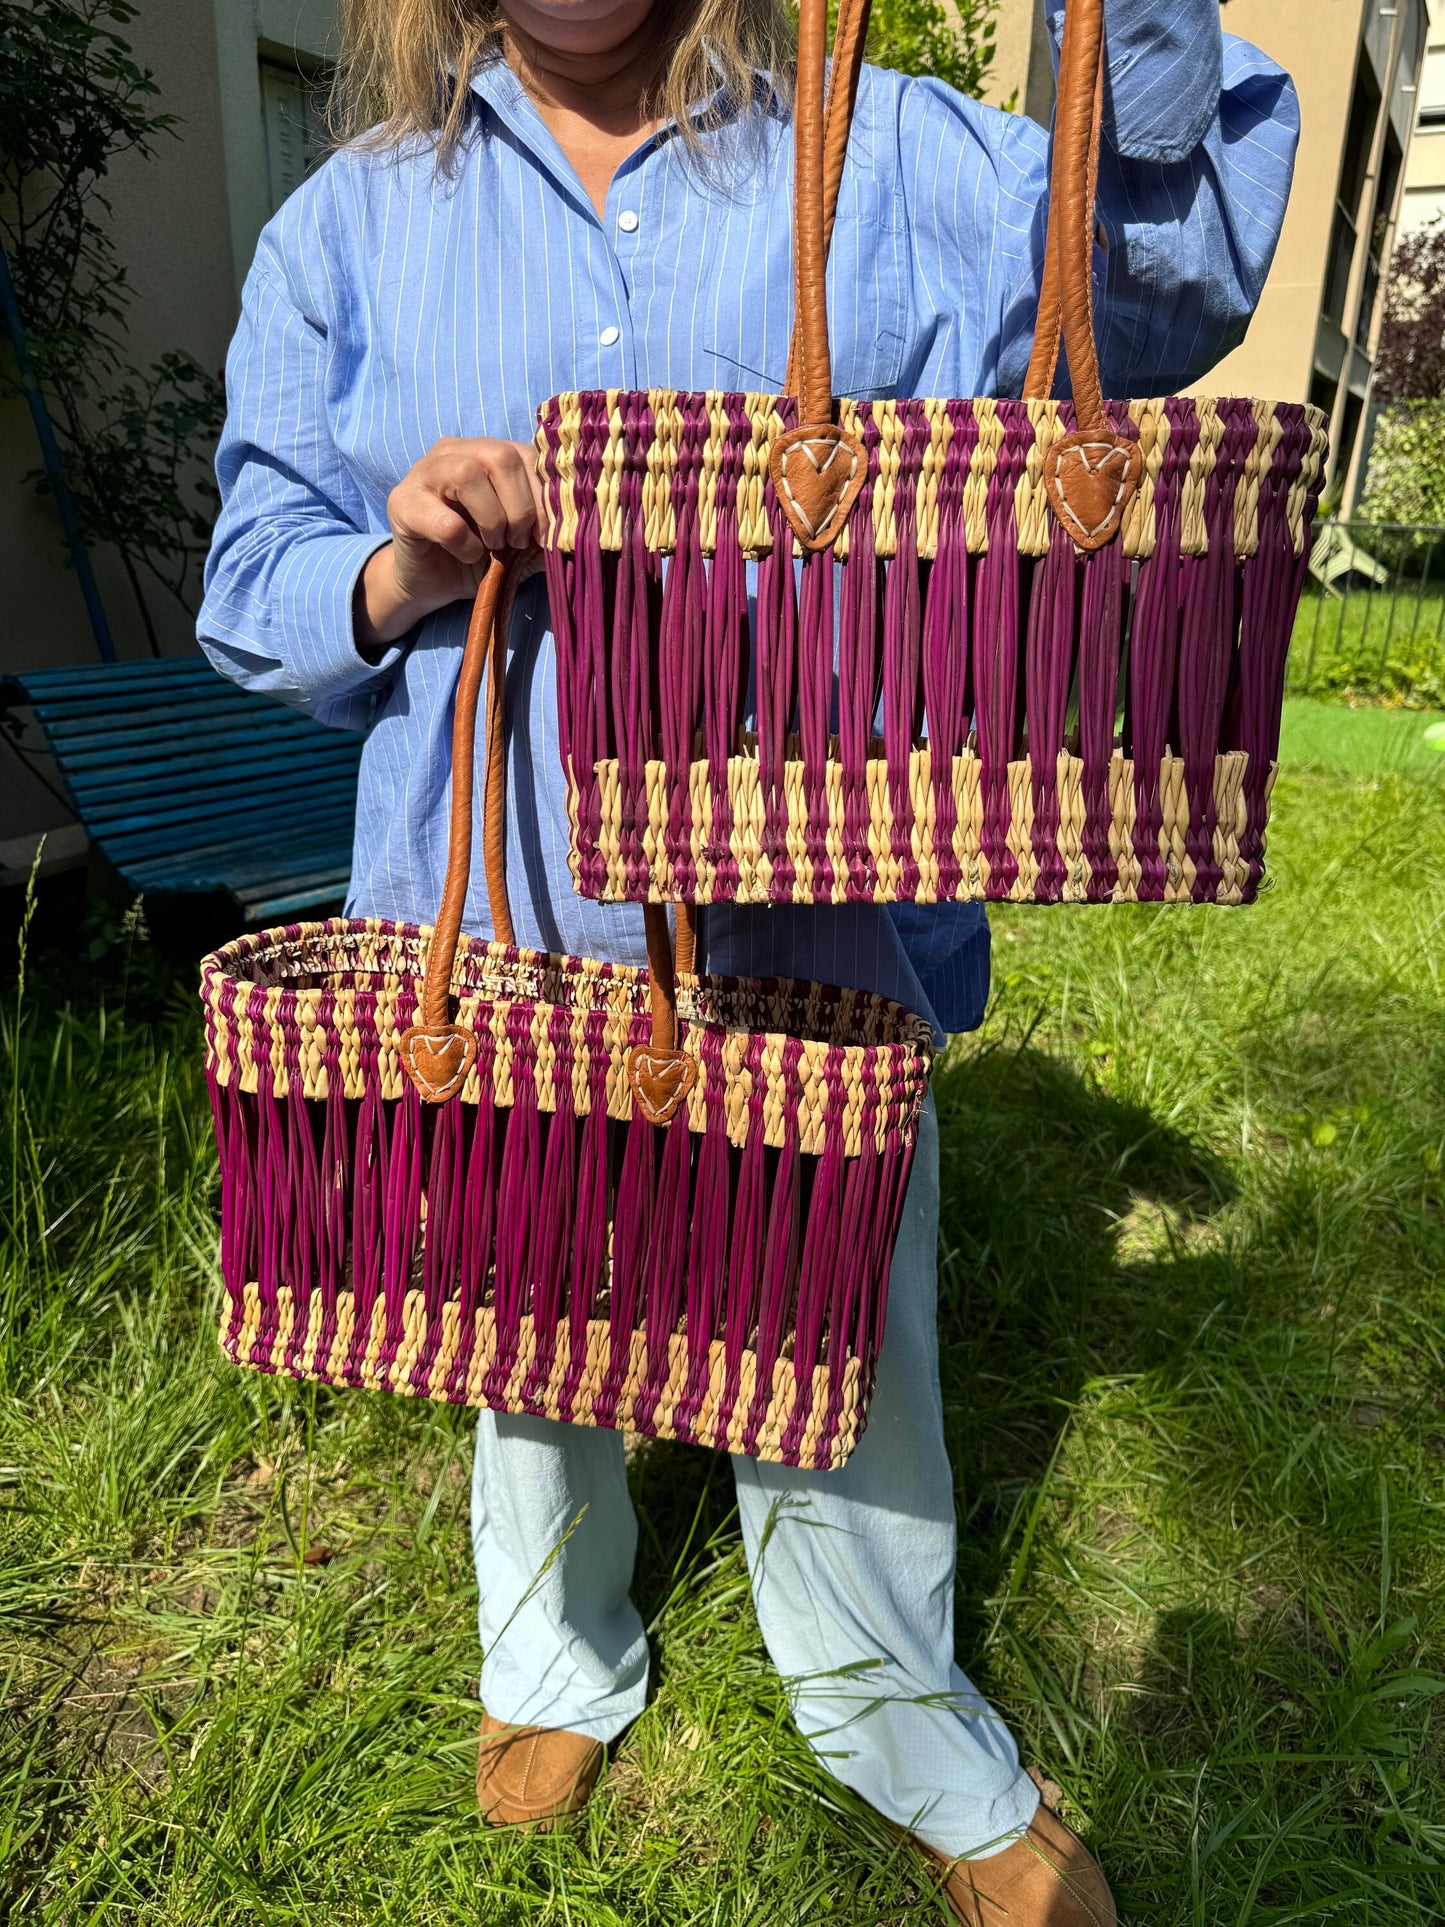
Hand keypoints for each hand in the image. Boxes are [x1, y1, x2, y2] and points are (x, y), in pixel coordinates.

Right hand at [356, 436, 543, 648]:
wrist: (431, 583)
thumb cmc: (479, 554)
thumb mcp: (521, 542)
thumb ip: (546, 530)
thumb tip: (579, 533)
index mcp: (486, 452)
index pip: (527, 455)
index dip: (546, 495)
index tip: (551, 534)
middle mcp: (454, 451)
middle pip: (499, 455)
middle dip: (520, 505)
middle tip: (519, 540)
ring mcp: (423, 472)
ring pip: (467, 474)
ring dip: (492, 518)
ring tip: (495, 545)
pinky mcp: (402, 503)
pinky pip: (444, 520)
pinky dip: (466, 544)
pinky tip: (468, 556)